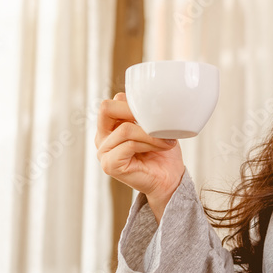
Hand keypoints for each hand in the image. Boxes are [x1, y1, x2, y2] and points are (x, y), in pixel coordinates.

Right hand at [94, 93, 184, 220]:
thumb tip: (144, 93)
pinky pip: (129, 144)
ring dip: (150, 133)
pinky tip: (162, 146)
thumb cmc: (162, 152)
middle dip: (133, 110)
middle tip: (156, 120)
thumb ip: (142, 110)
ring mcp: (103, 152)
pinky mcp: (110, 164)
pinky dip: (148, 143)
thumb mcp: (153, 125)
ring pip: (125, 128)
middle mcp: (102, 137)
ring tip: (167, 139)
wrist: (169, 179)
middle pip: (106, 108)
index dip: (133, 102)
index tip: (156, 112)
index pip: (113, 102)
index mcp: (109, 126)